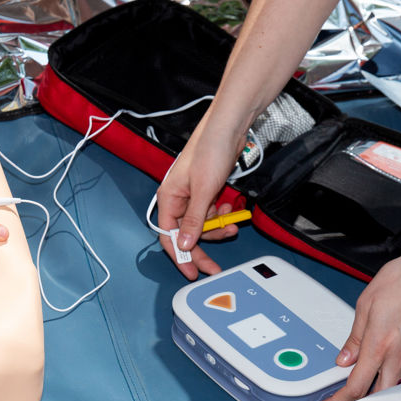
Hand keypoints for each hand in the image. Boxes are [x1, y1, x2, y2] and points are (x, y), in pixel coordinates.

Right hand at [155, 125, 244, 279]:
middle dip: (204, 245)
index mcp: (168, 199)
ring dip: (218, 227)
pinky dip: (222, 214)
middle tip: (216, 265)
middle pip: (187, 234)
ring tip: (232, 222)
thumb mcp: (203, 190)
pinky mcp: (206, 191)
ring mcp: (192, 196)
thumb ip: (194, 220)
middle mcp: (177, 200)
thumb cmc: (210, 150)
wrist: (229, 128)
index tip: (192, 273)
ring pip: (202, 225)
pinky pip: (211, 213)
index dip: (180, 257)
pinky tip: (230, 207)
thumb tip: (186, 245)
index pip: (169, 237)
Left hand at [317, 237, 400, 400]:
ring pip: (397, 389)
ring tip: (365, 395)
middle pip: (379, 397)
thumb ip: (354, 337)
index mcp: (379, 345)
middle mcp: (399, 356)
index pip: (356, 387)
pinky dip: (397, 383)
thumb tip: (344, 360)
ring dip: (380, 396)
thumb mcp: (366, 304)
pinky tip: (388, 377)